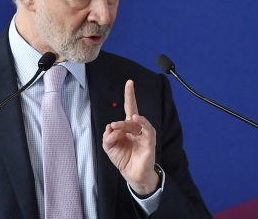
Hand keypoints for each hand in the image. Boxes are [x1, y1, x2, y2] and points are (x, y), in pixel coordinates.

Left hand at [102, 80, 159, 195]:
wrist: (132, 175)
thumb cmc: (123, 158)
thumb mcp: (109, 147)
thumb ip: (107, 137)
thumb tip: (109, 127)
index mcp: (128, 127)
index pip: (130, 108)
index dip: (130, 95)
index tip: (130, 82)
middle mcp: (138, 128)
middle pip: (130, 115)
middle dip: (120, 121)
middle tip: (113, 127)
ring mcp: (145, 134)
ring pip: (135, 123)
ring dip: (125, 125)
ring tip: (117, 127)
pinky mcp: (150, 141)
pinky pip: (147, 130)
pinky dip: (142, 123)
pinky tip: (136, 120)